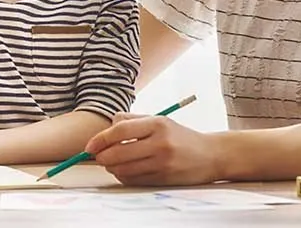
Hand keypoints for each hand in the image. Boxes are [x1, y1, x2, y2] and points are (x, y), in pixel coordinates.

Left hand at [84, 113, 219, 185]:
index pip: (120, 130)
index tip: (89, 146)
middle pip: (118, 153)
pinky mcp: (164, 179)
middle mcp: (160, 143)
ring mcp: (162, 163)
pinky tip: (126, 170)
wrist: (210, 155)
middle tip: (98, 156)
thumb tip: (107, 126)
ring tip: (113, 163)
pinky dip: (124, 176)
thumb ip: (132, 120)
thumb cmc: (180, 136)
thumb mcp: (160, 120)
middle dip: (102, 157)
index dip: (100, 139)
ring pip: (123, 170)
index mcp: (157, 123)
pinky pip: (134, 180)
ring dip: (112, 168)